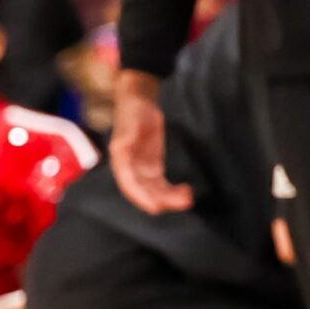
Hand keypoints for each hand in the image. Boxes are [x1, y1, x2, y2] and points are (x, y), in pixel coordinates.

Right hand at [109, 75, 192, 213]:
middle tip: (183, 203)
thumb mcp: (132, 122)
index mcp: (120, 159)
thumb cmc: (133, 111)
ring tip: (188, 198)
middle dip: (162, 199)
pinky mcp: (152, 167)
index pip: (130, 183)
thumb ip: (129, 137)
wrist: (139, 102)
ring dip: (170, 197)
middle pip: (144, 190)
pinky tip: (185, 192)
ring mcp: (141, 169)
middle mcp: (129, 168)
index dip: (142, 197)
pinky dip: (172, 191)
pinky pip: (161, 185)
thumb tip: (124, 150)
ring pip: (154, 190)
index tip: (157, 206)